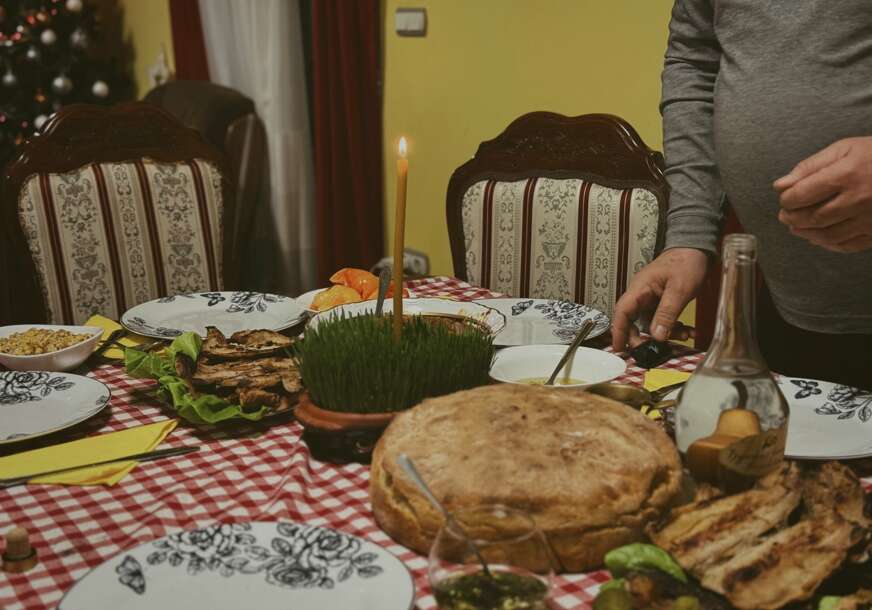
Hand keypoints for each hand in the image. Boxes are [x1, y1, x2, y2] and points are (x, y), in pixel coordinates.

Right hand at [611, 247, 707, 351]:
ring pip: (650, 322)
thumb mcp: (679, 290)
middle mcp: (642, 294)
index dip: (618, 331)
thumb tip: (657, 336)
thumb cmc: (686, 261)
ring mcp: (651, 297)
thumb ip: (667, 314)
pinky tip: (687, 331)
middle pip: (632, 321)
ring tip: (682, 337)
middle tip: (653, 351)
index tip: (620, 348)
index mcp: (640, 288)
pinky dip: (674, 327)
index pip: (622, 312)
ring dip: (664, 333)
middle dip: (642, 338)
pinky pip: (662, 319)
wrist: (697, 248)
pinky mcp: (661, 300)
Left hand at [775, 136, 871, 252]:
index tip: (785, 198)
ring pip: (828, 235)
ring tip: (796, 227)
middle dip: (793, 218)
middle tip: (785, 215)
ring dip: (806, 233)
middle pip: (814, 217)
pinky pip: (848, 245)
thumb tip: (780, 185)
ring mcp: (870, 218)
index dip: (787, 199)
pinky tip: (818, 238)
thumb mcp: (845, 149)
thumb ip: (810, 166)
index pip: (803, 194)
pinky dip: (828, 244)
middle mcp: (859, 199)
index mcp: (848, 174)